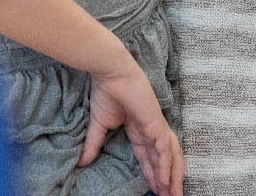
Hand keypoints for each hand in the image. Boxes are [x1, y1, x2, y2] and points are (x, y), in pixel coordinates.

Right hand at [78, 59, 183, 195]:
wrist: (111, 72)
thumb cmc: (106, 92)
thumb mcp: (98, 125)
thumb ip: (94, 144)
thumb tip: (82, 163)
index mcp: (139, 128)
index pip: (149, 156)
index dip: (152, 173)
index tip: (155, 190)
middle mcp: (151, 129)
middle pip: (164, 159)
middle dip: (167, 180)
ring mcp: (155, 125)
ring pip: (171, 155)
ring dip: (173, 176)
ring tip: (173, 195)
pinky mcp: (155, 122)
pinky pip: (164, 148)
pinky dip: (166, 165)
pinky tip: (164, 181)